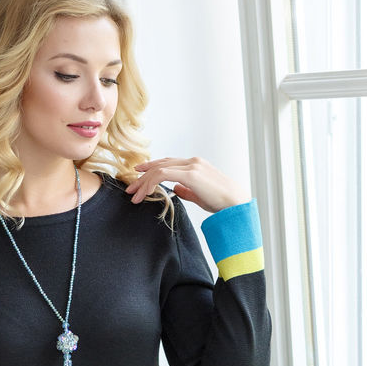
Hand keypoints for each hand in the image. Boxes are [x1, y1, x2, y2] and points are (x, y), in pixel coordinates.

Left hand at [126, 156, 249, 212]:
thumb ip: (186, 190)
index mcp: (195, 165)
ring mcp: (192, 166)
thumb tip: (175, 189)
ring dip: (144, 182)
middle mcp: (192, 162)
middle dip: (143, 176)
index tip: (138, 176)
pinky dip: (152, 182)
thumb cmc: (222, 201)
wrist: (236, 203)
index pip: (168, 163)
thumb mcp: (200, 194)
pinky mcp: (191, 174)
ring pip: (159, 169)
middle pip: (161, 164)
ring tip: (134, 195)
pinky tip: (146, 193)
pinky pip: (164, 175)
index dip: (151, 168)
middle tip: (130, 188)